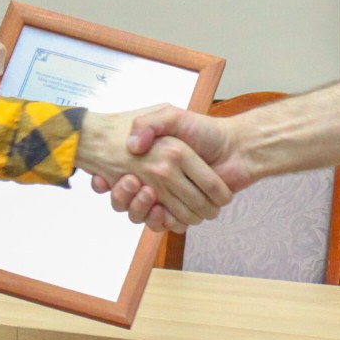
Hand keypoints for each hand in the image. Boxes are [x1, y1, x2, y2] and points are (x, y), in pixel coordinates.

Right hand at [75, 107, 232, 228]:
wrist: (236, 148)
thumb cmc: (205, 130)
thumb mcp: (171, 115)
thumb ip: (149, 123)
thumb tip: (132, 145)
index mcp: (149, 160)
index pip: (117, 178)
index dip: (107, 183)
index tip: (102, 178)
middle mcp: (157, 181)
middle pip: (127, 200)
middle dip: (124, 195)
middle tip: (131, 182)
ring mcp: (170, 198)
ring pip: (142, 215)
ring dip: (140, 208)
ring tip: (147, 192)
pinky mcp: (184, 212)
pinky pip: (165, 224)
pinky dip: (162, 221)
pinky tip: (160, 209)